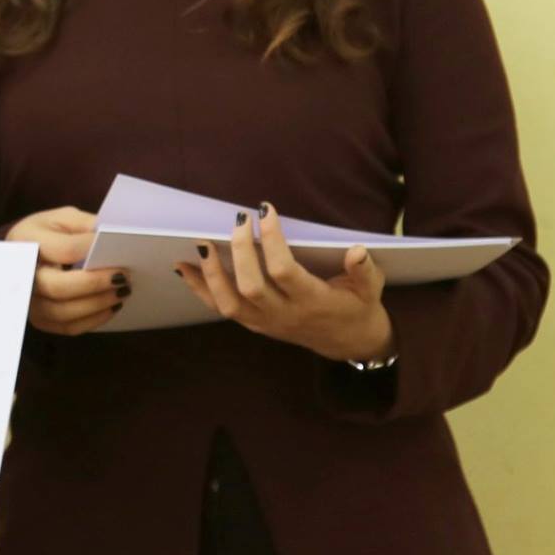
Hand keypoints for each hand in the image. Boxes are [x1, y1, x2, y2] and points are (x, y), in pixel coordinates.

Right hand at [7, 206, 128, 336]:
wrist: (30, 250)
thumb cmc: (50, 232)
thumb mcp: (64, 218)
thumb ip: (85, 225)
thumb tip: (112, 240)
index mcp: (26, 240)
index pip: (63, 250)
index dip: (92, 249)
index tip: (117, 244)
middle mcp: (22, 274)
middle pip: (57, 287)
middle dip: (94, 283)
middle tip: (123, 276)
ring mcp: (28, 300)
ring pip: (63, 312)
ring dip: (98, 304)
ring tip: (122, 291)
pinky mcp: (39, 318)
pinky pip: (68, 327)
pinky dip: (94, 319)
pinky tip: (111, 306)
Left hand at [175, 203, 392, 362]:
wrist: (348, 342)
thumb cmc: (358, 306)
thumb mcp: (371, 289)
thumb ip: (364, 270)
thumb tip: (357, 250)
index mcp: (313, 302)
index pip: (284, 271)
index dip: (271, 240)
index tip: (266, 211)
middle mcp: (285, 315)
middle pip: (251, 285)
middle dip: (240, 250)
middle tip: (238, 218)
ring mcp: (266, 322)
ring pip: (229, 302)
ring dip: (212, 272)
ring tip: (202, 242)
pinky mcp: (254, 324)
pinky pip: (221, 308)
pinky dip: (200, 288)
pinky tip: (183, 267)